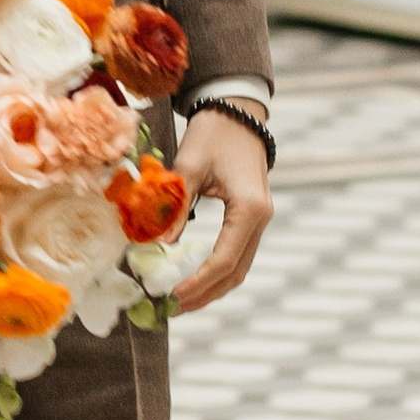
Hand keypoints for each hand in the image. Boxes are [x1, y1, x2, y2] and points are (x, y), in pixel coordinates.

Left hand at [170, 108, 272, 314]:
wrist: (236, 111)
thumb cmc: (212, 133)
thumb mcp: (188, 168)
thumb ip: (175, 207)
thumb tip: (159, 244)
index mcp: (249, 209)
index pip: (224, 259)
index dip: (197, 283)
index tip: (172, 296)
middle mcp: (260, 219)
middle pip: (235, 272)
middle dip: (205, 294)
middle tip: (172, 308)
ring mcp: (259, 220)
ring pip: (239, 267)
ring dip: (212, 287)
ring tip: (181, 301)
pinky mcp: (252, 217)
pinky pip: (237, 254)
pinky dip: (217, 271)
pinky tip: (195, 279)